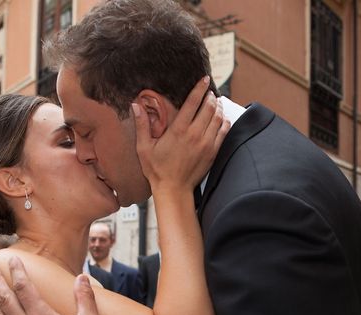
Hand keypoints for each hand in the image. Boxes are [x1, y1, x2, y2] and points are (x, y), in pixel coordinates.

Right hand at [133, 75, 230, 192]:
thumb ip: (142, 125)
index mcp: (178, 130)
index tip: (204, 79)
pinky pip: (223, 132)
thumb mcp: (144, 148)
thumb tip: (135, 106)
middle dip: (210, 97)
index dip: (200, 88)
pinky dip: (224, 122)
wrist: (173, 189)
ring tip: (216, 102)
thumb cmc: (157, 169)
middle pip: (209, 108)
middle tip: (209, 92)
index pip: (193, 102)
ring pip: (218, 118)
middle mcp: (194, 135)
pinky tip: (222, 118)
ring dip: (218, 107)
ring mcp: (206, 144)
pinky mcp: (212, 152)